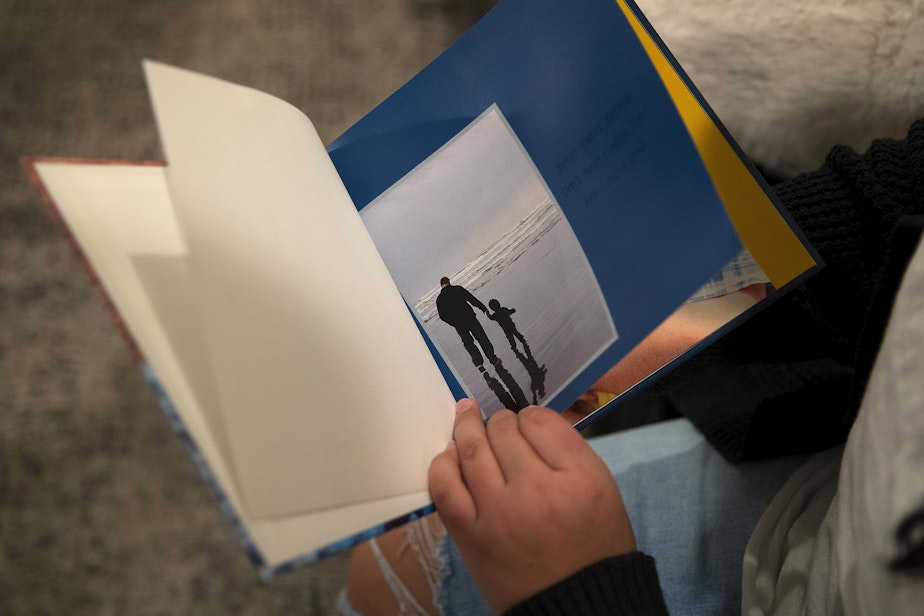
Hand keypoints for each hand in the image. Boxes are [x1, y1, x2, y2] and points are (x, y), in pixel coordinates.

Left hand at [429, 399, 635, 612]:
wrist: (576, 607)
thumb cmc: (594, 547)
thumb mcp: (603, 490)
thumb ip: (569, 452)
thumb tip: (528, 424)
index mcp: (579, 478)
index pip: (540, 421)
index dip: (529, 416)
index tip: (526, 425)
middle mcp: (538, 490)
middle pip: (504, 431)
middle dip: (499, 421)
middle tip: (499, 425)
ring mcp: (499, 513)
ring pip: (472, 450)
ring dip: (466, 428)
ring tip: (466, 417)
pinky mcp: (470, 535)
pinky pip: (444, 486)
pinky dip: (443, 463)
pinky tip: (449, 454)